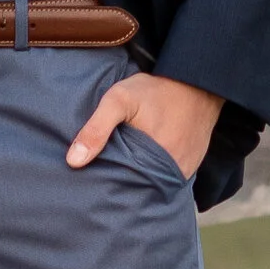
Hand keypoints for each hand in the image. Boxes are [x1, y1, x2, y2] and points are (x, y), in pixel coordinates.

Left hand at [66, 69, 221, 180]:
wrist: (196, 81)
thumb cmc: (155, 90)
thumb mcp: (119, 100)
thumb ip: (96, 128)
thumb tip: (73, 161)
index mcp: (152, 163)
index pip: (123, 187)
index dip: (107, 184)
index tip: (93, 181)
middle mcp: (172, 173)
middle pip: (139, 188)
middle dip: (122, 184)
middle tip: (106, 175)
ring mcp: (183, 170)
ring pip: (154, 184)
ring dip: (139, 179)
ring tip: (122, 169)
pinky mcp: (191, 164)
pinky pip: (168, 177)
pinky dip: (155, 173)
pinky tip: (142, 163)